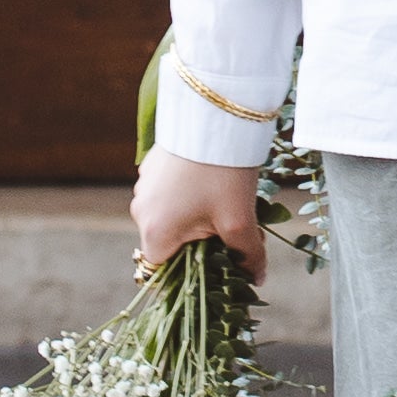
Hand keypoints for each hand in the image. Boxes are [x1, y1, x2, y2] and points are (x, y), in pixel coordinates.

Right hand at [131, 147, 266, 285]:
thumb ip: (247, 256)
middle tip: (230, 231)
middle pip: (169, 243)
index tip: (217, 264)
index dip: (190, 272)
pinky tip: (212, 182)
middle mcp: (140, 212)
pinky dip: (187, 196)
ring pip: (169, 217)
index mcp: (154, 232)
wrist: (217, 117)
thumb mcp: (239, 220)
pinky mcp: (152, 166)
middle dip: (198, 243)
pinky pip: (168, 194)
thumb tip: (256, 280)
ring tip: (225, 202)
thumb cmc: (223, 174)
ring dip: (193, 218)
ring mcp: (144, 186)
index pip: (163, 270)